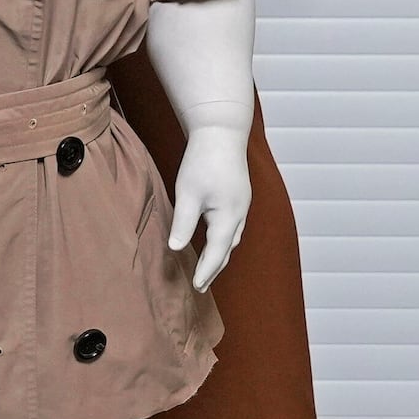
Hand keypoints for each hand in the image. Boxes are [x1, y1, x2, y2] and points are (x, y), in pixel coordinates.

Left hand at [167, 121, 253, 289]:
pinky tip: (214, 238)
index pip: (217, 254)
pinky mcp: (239, 196)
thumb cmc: (204, 160)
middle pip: (227, 249)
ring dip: (220, 254)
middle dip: (214, 268)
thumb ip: (184, 223)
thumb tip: (176, 249)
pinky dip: (223, 239)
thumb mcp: (188, 193)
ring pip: (232, 238)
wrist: (222, 130)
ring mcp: (242, 204)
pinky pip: (233, 226)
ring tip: (206, 267)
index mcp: (228, 217)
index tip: (197, 288)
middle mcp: (240, 214)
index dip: (206, 272)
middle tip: (201, 285)